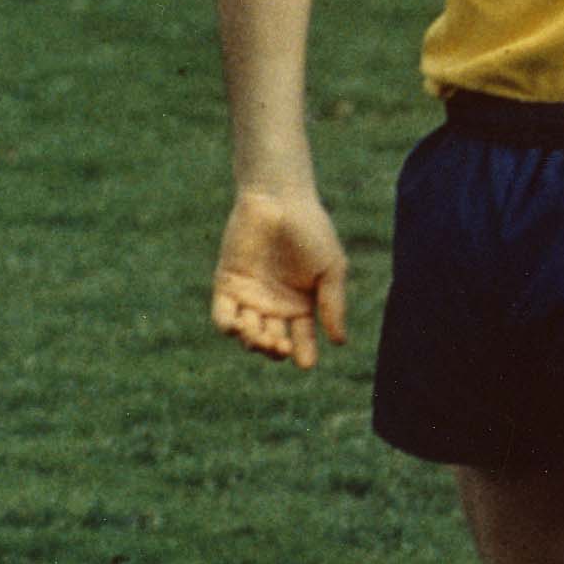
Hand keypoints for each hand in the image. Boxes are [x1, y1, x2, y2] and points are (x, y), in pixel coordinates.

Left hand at [211, 190, 349, 367]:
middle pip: (273, 342)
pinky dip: (230, 327)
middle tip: (282, 347)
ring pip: (248, 334)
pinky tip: (241, 326)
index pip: (302, 338)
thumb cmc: (311, 231)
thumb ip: (334, 304)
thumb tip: (340, 342)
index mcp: (301, 304)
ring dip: (255, 342)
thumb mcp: (331, 269)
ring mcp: (250, 297)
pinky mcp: (227, 286)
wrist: (278, 199)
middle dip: (276, 350)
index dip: (304, 354)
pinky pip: (223, 316)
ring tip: (265, 337)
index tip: (306, 363)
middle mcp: (275, 305)